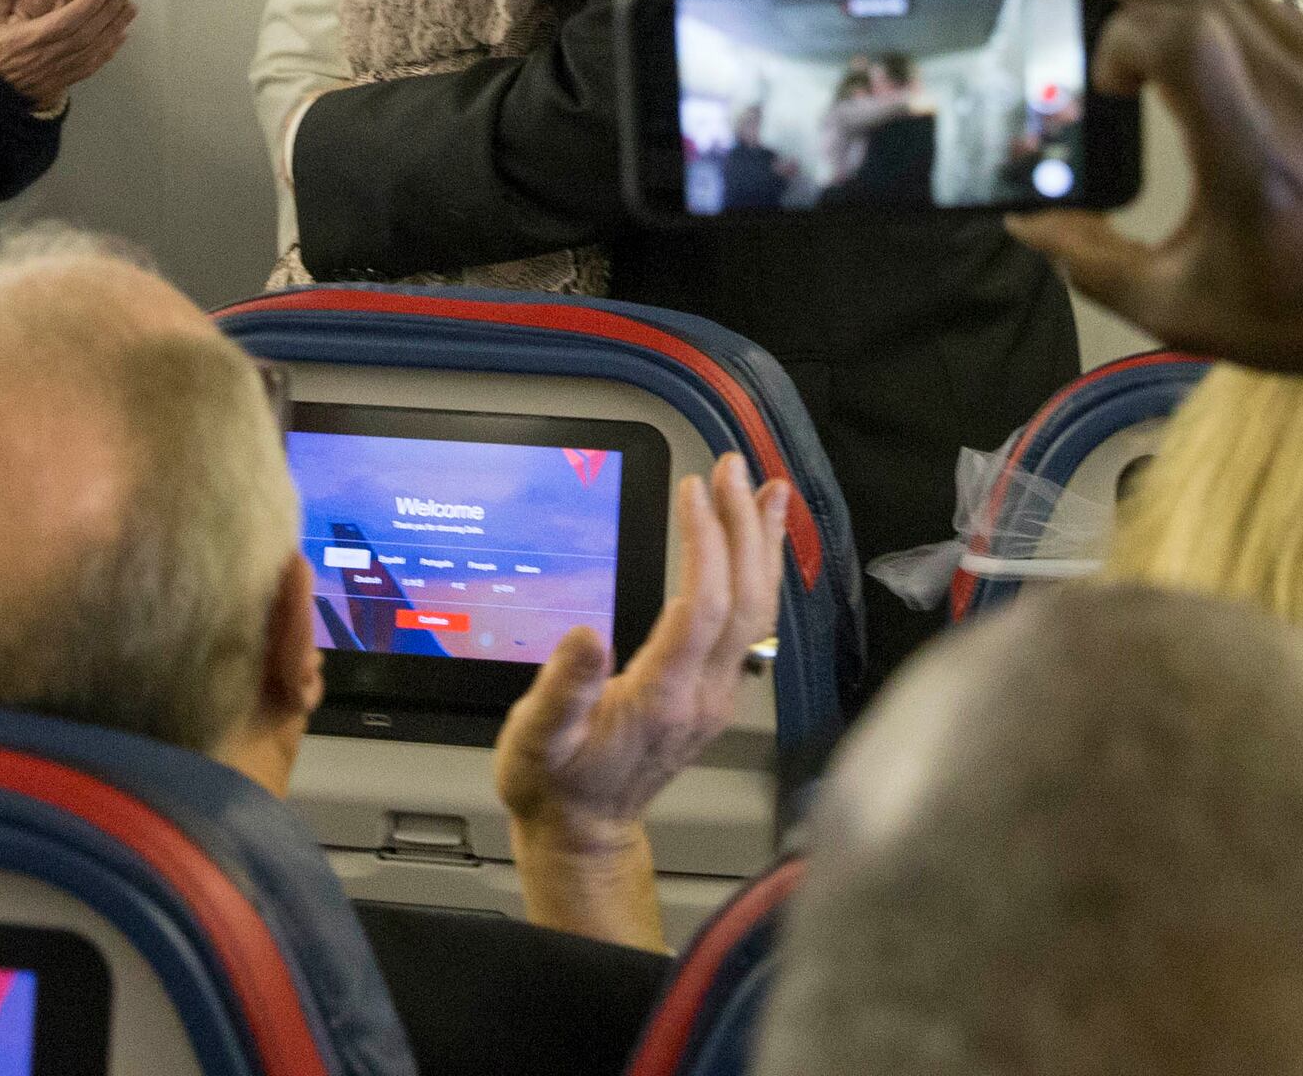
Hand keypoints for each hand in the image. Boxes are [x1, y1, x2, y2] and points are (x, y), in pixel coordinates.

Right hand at [0, 0, 137, 104]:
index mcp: (25, 41)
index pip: (66, 22)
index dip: (89, 4)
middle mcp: (45, 59)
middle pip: (87, 33)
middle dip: (109, 10)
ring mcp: (54, 74)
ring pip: (92, 49)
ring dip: (114, 26)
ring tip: (131, 6)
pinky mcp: (58, 82)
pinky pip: (90, 66)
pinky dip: (109, 51)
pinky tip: (121, 36)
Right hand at [497, 452, 787, 932]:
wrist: (584, 832)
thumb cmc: (556, 786)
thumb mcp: (534, 742)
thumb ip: (560, 691)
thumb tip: (584, 638)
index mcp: (660, 697)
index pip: (701, 605)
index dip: (704, 543)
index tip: (693, 491)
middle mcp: (701, 694)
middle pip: (742, 599)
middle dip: (742, 527)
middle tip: (734, 470)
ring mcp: (715, 694)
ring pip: (757, 611)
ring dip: (762, 546)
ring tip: (767, 491)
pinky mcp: (715, 691)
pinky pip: (750, 624)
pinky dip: (757, 573)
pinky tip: (755, 545)